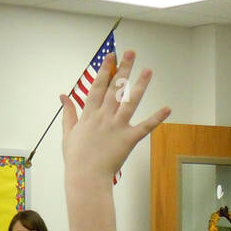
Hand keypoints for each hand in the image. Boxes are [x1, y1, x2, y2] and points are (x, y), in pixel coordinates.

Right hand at [60, 50, 169, 183]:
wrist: (86, 178)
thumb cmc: (76, 159)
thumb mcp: (68, 134)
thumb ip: (68, 113)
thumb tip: (63, 96)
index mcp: (89, 115)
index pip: (97, 87)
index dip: (104, 70)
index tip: (110, 56)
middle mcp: (104, 117)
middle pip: (115, 89)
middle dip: (123, 69)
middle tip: (131, 53)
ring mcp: (117, 127)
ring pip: (130, 102)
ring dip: (140, 85)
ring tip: (148, 71)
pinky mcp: (128, 139)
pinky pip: (145, 127)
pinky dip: (156, 118)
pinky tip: (167, 108)